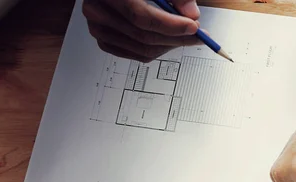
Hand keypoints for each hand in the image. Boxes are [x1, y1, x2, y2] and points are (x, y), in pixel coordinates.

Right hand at [83, 0, 201, 61]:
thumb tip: (192, 14)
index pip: (141, 17)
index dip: (170, 25)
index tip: (194, 27)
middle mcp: (97, 11)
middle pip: (143, 37)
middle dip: (176, 38)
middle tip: (198, 35)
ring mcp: (98, 28)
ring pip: (141, 50)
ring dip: (168, 46)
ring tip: (186, 37)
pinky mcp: (104, 39)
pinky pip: (135, 54)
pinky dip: (156, 50)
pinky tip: (169, 41)